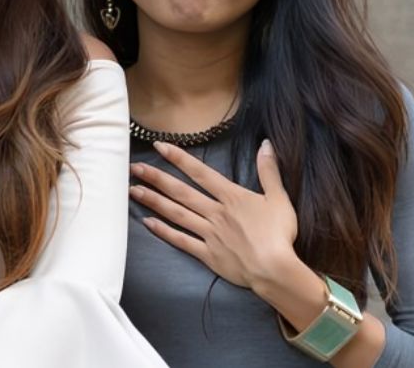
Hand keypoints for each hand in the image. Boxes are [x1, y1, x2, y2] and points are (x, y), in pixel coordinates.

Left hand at [130, 139, 296, 289]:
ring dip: (154, 201)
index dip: (179, 158)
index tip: (160, 146)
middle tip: (134, 168)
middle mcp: (215, 212)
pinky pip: (181, 241)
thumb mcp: (279, 198)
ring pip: (176, 213)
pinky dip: (163, 232)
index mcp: (231, 197)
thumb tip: (266, 144)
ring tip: (133, 191)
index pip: (200, 173)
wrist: (275, 269)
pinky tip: (147, 223)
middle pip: (180, 192)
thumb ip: (269, 171)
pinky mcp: (207, 254)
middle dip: (156, 178)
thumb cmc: (280, 234)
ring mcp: (209, 233)